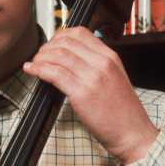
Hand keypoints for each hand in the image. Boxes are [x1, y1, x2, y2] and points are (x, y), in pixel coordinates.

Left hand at [22, 27, 156, 164]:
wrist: (132, 133)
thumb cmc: (122, 111)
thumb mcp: (115, 78)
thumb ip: (96, 65)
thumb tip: (71, 58)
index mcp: (110, 57)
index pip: (80, 33)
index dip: (60, 36)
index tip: (51, 44)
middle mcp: (102, 63)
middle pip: (66, 42)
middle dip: (47, 46)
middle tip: (40, 55)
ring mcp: (92, 77)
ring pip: (58, 55)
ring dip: (40, 57)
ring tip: (34, 64)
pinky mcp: (81, 93)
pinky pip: (55, 73)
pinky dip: (39, 69)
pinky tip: (32, 70)